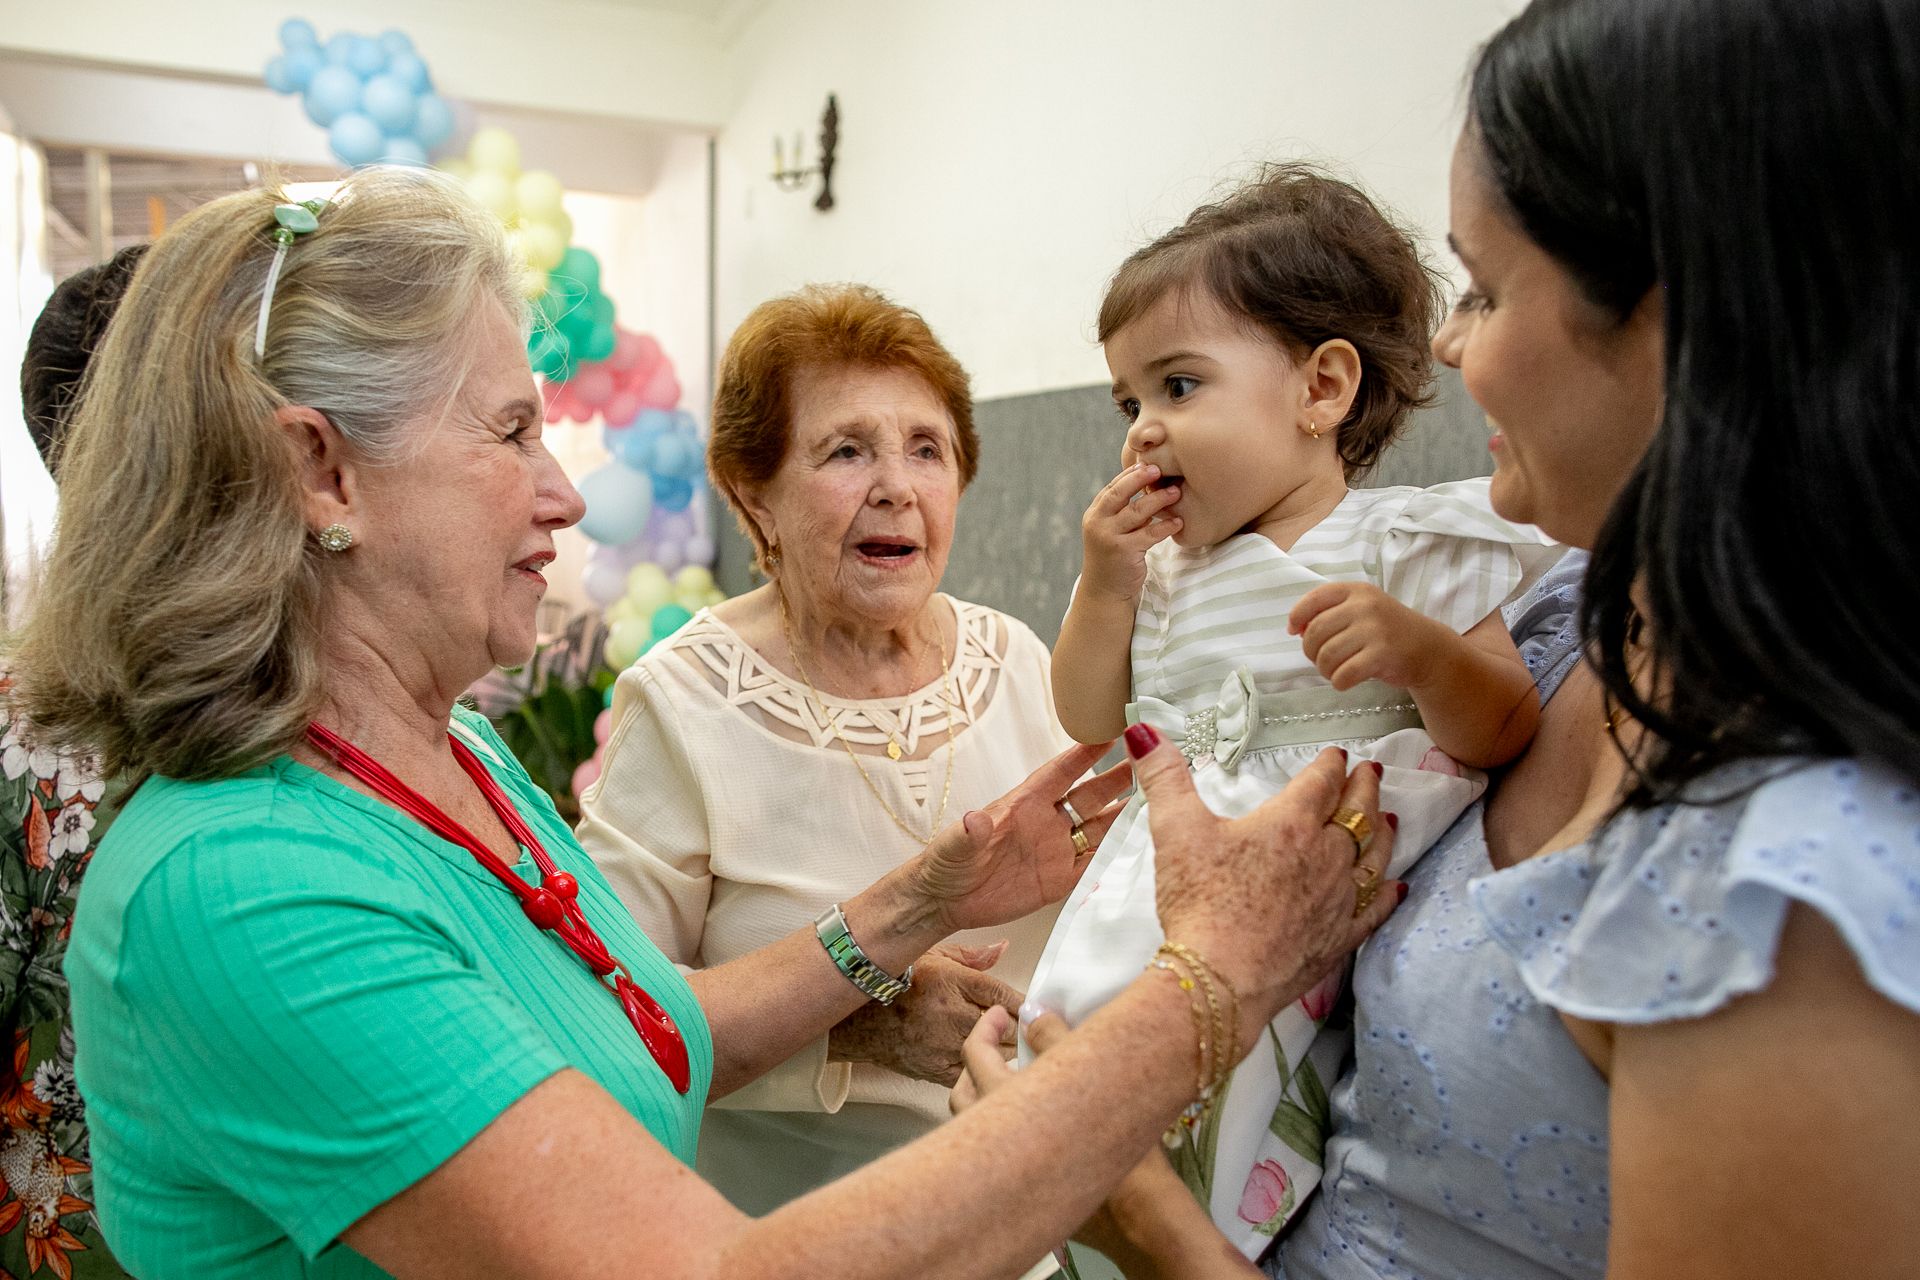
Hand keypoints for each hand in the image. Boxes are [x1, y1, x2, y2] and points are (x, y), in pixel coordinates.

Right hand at [832, 942, 1020, 1086]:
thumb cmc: (892, 984)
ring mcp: (943, 1047)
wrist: (855, 1021)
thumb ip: (972, 956)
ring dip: (1013, 1055)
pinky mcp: (936, 1071)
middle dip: (1024, 1031)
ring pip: (994, 1057)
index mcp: (950, 982)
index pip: (1002, 994)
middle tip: (1040, 1032)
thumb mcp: (931, 955)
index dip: (1026, 1004)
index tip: (1038, 1008)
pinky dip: (990, 1074)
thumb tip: (1003, 949)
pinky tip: (999, 1072)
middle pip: (1006, 1029)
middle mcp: (949, 1015)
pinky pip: (975, 1077)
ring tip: (1026, 1054)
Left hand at [913, 741, 1132, 932]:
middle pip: (1090, 795)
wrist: (945, 903)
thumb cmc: (945, 865)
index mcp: (1023, 805)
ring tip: (1159, 798)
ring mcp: (1056, 851)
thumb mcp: (952, 848)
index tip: (1110, 730)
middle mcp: (1046, 823)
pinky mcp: (1060, 880)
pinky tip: (1142, 844)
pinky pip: (1096, 863)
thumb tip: (973, 819)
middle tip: (1150, 759)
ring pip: (1100, 827)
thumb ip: (967, 834)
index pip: (1059, 773)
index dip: (1083, 753)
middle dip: (1119, 778)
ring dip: (1126, 814)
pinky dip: (1118, 854)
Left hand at [954, 1011, 1229, 1279]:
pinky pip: (995, 1149)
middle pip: (962, 1092)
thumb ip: (1058, 1042)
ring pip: (973, 1122)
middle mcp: (993, 1143)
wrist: (1141, 1223)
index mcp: (1005, 1109)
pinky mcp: (1018, 1191)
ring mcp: (1001, 1172)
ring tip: (1015, 1073)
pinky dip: (1005, 1124)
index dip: (985, 1027)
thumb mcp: (1095, 1084)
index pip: (974, 1056)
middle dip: (979, 1059)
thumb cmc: (1124, 1158)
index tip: (1002, 1013)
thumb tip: (1034, 1013)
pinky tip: (1035, 1117)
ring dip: (986, 1092)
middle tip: (1003, 1036)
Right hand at [1080, 463, 1182, 602]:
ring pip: (1136, 511)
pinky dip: (1165, 526)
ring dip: (1158, 500)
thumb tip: (1149, 487)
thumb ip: (1123, 512)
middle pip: (1120, 494)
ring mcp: (1109, 537)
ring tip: (1176, 492)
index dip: (1131, 474)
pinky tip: (1179, 521)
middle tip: (1160, 469)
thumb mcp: (1112, 531)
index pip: (1113, 488)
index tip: (1149, 464)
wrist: (1104, 590)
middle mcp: (1098, 523)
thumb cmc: (1113, 557)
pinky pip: (1149, 534)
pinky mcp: (1123, 552)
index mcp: (1095, 514)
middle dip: (1140, 479)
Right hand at [1135, 729, 1400, 1041]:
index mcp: (1289, 824)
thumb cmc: (1200, 900)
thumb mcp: (1175, 830)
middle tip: (1372, 774)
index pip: (1320, 784)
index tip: (1339, 755)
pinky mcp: (1339, 938)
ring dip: (1383, 834)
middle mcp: (1324, 856)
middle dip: (1365, 790)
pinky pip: (1374, 910)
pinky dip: (1388, 896)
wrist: (1221, 976)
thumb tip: (1143, 731)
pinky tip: (1398, 888)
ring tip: (1390, 818)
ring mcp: (1337, 899)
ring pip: (1373, 858)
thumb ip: (1164, 776)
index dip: (1331, 765)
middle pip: (1356, 815)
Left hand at [1288, 581, 1448, 690]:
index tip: (1294, 631)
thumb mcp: (1362, 611)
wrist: (1429, 649)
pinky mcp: (1382, 655)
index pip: (1314, 599)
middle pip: (1315, 632)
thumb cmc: (1387, 631)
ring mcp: (1374, 629)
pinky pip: (1343, 674)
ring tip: (1335, 671)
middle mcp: (1365, 606)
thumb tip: (1296, 629)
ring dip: (1325, 670)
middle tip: (1322, 660)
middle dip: (1311, 651)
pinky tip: (1345, 680)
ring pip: (1326, 656)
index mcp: (1356, 591)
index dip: (1297, 616)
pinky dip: (1338, 682)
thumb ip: (1330, 613)